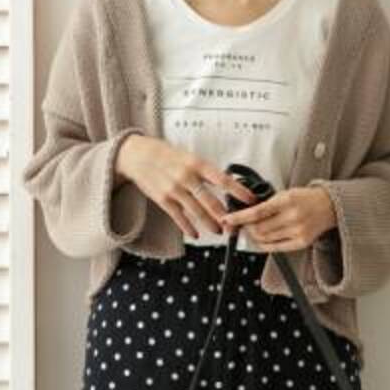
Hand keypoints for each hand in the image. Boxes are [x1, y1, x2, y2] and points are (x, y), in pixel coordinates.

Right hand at [117, 134, 258, 239]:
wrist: (138, 155)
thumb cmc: (167, 155)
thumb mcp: (189, 156)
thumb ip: (205, 171)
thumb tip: (227, 184)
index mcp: (197, 163)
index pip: (222, 179)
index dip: (238, 190)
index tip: (251, 199)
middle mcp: (186, 177)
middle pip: (210, 201)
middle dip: (225, 216)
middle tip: (236, 225)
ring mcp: (174, 189)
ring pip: (196, 212)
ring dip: (210, 224)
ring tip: (219, 231)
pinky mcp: (163, 199)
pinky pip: (179, 217)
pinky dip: (188, 227)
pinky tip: (196, 234)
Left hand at [219, 186, 336, 252]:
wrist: (329, 206)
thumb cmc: (304, 198)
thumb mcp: (285, 193)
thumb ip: (266, 203)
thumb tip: (245, 212)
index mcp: (287, 200)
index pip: (257, 212)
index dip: (239, 218)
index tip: (227, 220)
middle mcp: (292, 217)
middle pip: (259, 229)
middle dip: (245, 228)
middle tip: (239, 225)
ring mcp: (297, 231)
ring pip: (265, 239)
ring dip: (253, 236)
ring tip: (250, 230)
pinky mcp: (301, 242)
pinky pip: (275, 247)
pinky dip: (263, 245)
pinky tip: (259, 239)